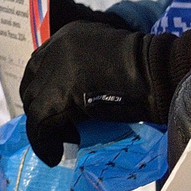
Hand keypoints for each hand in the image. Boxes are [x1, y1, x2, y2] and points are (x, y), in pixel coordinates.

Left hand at [18, 20, 190, 164]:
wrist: (158, 73)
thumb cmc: (146, 69)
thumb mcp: (106, 57)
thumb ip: (83, 68)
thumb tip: (71, 99)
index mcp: (68, 35)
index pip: (39, 64)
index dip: (42, 89)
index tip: (53, 109)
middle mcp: (57, 47)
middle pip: (32, 83)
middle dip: (40, 108)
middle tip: (58, 129)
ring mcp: (56, 69)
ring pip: (34, 104)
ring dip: (44, 127)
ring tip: (64, 142)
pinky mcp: (60, 94)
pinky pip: (39, 123)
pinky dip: (43, 143)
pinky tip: (55, 156)